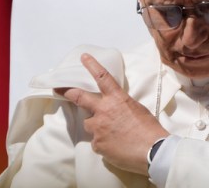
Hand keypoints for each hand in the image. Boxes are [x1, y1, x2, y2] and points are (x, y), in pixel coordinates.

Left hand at [56, 53, 168, 174]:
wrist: (151, 151)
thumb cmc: (149, 128)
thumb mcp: (137, 109)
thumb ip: (121, 106)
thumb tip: (114, 111)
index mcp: (117, 99)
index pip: (102, 77)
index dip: (92, 66)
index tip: (84, 58)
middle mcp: (103, 111)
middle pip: (80, 98)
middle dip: (67, 92)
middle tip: (57, 88)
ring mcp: (98, 128)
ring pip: (90, 124)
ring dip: (97, 126)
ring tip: (112, 133)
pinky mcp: (97, 144)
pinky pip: (97, 141)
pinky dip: (104, 142)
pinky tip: (116, 145)